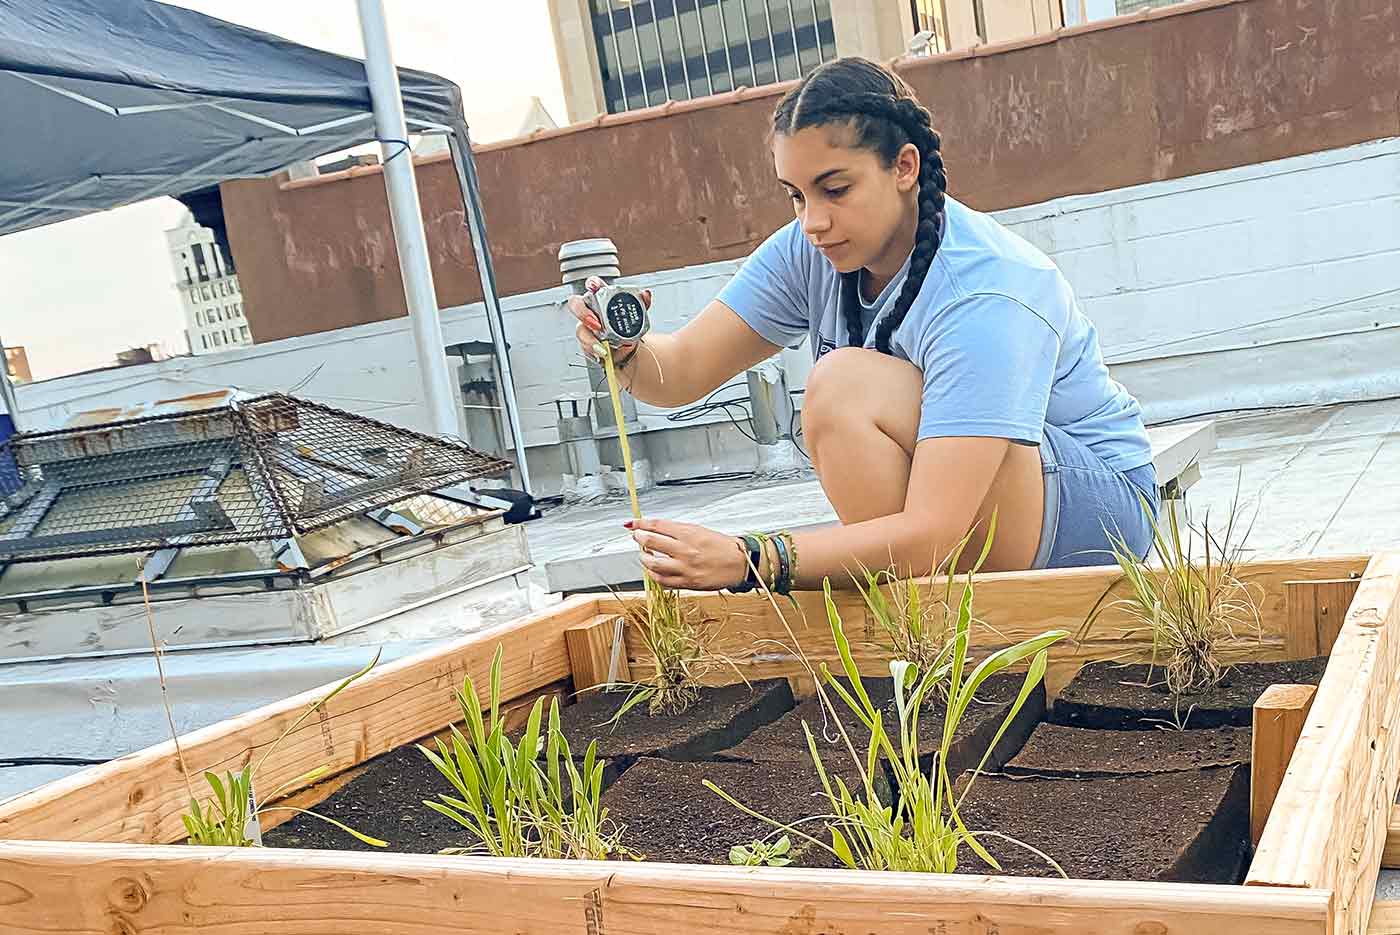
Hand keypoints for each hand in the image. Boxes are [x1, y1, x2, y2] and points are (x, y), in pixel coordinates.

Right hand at [567, 276, 650, 362]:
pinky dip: (595, 351)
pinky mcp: (586, 343)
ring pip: (580, 330)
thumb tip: (645, 294)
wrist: (628, 348)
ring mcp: (586, 327)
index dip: (591, 284)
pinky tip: (604, 353)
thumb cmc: (628, 327)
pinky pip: (585, 346)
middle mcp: (590, 310)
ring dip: (590, 339)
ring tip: (603, 347)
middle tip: (596, 323)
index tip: (595, 288)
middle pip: (575, 304)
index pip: (592, 284)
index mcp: (602, 298)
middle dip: (583, 313)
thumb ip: (642, 303)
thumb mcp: (637, 315)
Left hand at [626, 517, 747, 590]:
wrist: (739, 563)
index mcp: (689, 534)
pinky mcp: (687, 582)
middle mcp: (685, 550)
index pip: (658, 525)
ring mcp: (685, 568)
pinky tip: (653, 570)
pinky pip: (662, 580)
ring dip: (644, 558)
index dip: (641, 523)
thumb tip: (656, 529)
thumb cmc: (721, 546)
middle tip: (637, 536)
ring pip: (653, 564)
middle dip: (639, 538)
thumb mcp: (700, 531)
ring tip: (644, 554)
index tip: (632, 523)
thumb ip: (677, 531)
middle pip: (652, 541)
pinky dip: (653, 575)